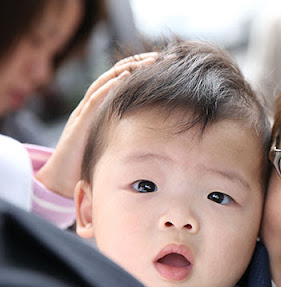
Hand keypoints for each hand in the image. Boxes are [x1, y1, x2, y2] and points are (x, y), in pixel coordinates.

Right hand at [35, 53, 157, 197]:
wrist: (60, 180)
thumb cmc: (89, 165)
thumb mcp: (115, 147)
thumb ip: (132, 138)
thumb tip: (161, 141)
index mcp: (101, 109)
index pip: (122, 82)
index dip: (141, 71)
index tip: (164, 65)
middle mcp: (92, 106)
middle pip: (115, 75)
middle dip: (138, 63)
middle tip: (162, 56)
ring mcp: (84, 112)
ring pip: (106, 82)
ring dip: (128, 69)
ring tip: (149, 61)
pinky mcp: (79, 123)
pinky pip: (94, 100)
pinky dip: (109, 87)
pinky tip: (124, 77)